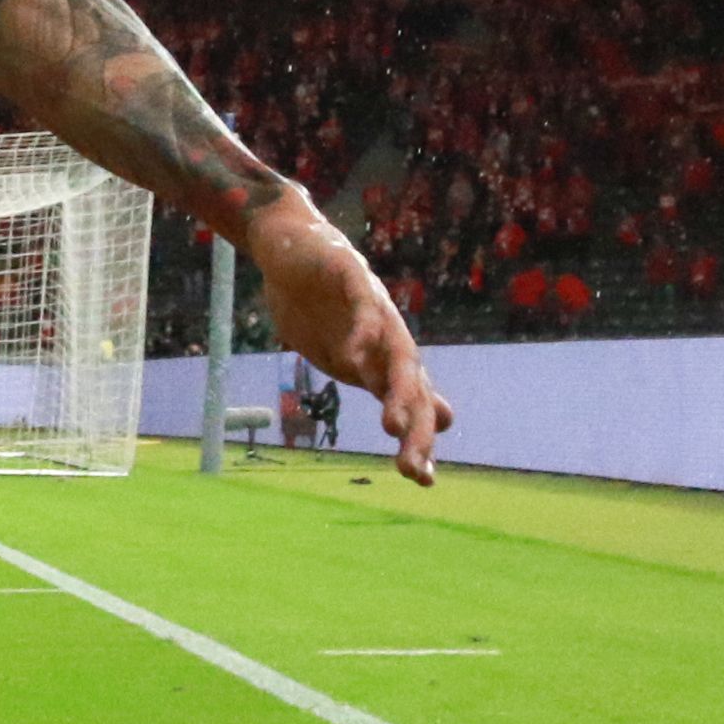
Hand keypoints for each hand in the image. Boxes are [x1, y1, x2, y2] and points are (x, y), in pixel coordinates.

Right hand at [240, 187, 450, 484]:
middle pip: (409, 386)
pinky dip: (359, 330)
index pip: (410, 404)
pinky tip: (355, 355)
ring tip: (393, 426)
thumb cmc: (318, 303)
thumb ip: (385, 384)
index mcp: (382, 358)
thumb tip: (435, 419)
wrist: (289, 242)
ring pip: (394, 351)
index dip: (419, 439)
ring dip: (395, 389)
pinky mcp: (349, 274)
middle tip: (412, 469)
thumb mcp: (352, 354)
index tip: (423, 481)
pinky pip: (359, 305)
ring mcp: (372, 304)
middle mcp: (387, 334)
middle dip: (413, 428)